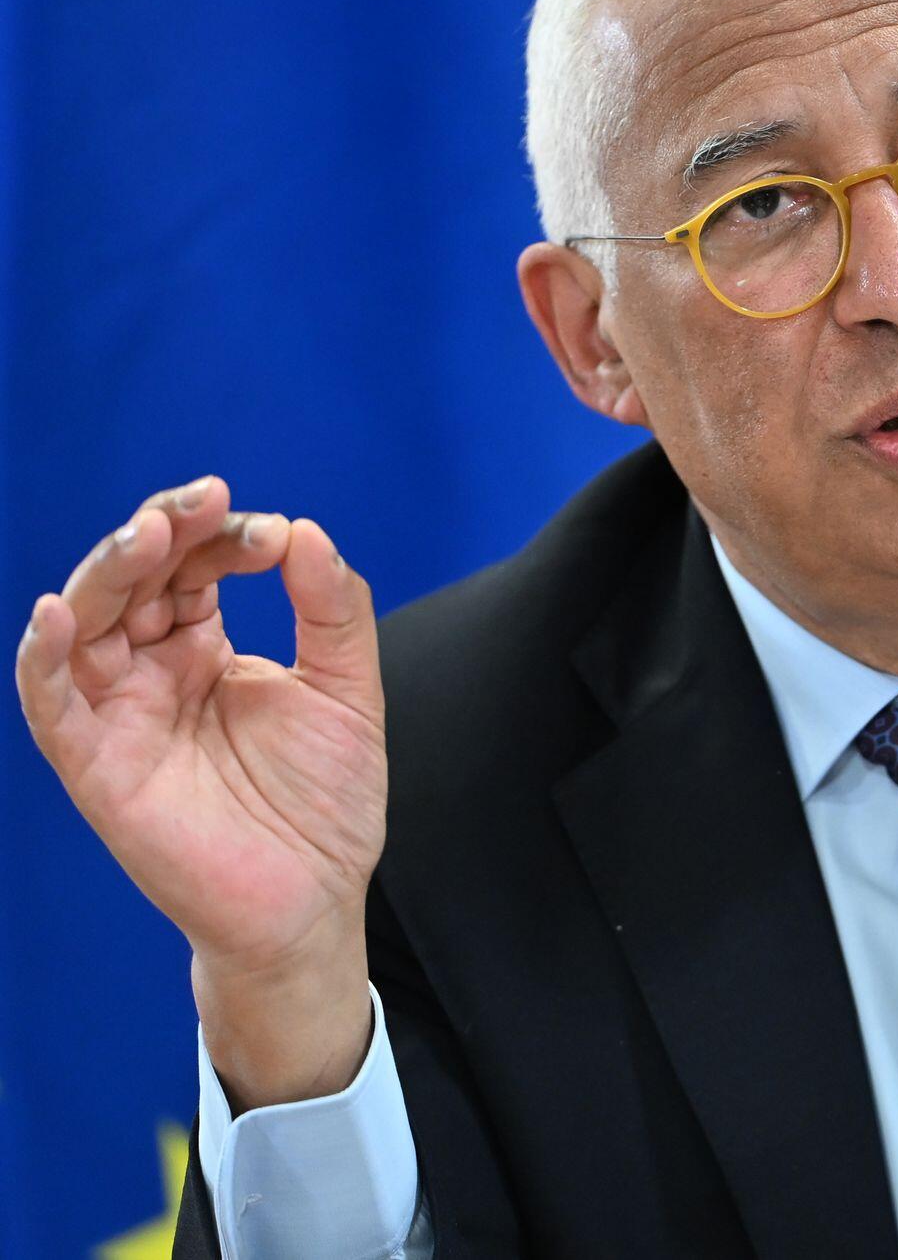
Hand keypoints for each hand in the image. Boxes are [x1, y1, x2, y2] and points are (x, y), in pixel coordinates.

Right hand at [15, 477, 385, 1106]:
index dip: (226, 539)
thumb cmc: (325, 803)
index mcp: (204, 649)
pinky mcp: (97, 765)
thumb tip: (307, 530)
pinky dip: (44, 656)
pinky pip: (51, 703)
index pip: (193, 568)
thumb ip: (333, 611)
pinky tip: (56, 612)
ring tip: (150, 533)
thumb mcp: (348, 690)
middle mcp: (151, 672)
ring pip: (86, 621)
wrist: (313, 901)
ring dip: (110, 570)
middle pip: (132, 580)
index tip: (276, 536)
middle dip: (164, 532)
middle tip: (206, 502)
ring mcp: (120, 715)